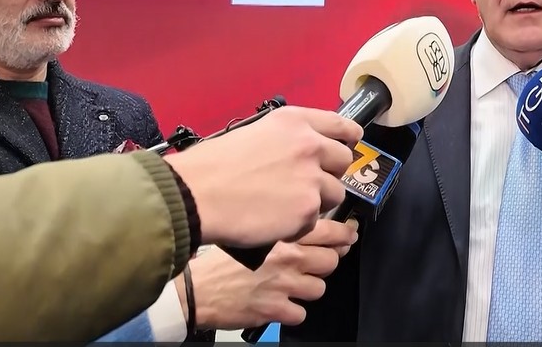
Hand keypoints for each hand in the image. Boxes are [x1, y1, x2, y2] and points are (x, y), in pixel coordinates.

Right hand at [166, 106, 362, 246]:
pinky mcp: (307, 210)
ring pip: (334, 193)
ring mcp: (312, 178)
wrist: (196, 195)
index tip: (350, 143)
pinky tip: (275, 220)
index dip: (348, 137)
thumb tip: (303, 152)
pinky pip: (315, 220)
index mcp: (294, 121)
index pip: (341, 125)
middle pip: (344, 160)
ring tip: (285, 205)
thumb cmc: (212, 165)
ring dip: (316, 200)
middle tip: (306, 184)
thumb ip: (287, 139)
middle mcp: (310, 145)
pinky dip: (299, 224)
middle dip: (329, 173)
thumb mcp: (253, 133)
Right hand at [188, 219, 358, 328]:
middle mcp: (288, 258)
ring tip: (292, 284)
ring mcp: (283, 285)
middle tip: (316, 263)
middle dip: (326, 262)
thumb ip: (282, 230)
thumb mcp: (254, 232)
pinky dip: (292, 311)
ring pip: (319, 288)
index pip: (331, 231)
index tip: (348, 235)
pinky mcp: (275, 309)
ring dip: (308, 288)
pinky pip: (300, 313)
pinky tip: (279, 303)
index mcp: (283, 234)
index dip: (344, 234)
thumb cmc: (218, 259)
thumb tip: (309, 227)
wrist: (193, 288)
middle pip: (332, 261)